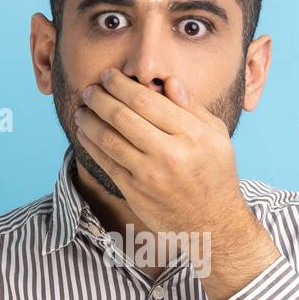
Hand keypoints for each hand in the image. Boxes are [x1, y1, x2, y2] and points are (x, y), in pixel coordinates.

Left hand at [75, 66, 279, 299]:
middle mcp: (170, 154)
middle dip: (99, 98)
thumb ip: (192, 107)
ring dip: (90, 120)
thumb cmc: (215, 174)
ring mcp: (150, 175)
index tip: (108, 75)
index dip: (121, 85)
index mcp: (192, 135)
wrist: (212, 223)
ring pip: (109, 139)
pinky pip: (106, 162)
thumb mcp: (216, 136)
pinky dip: (91, 144)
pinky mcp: (135, 192)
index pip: (147, 101)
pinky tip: (85, 133)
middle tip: (89, 90)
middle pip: (123, 117)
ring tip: (82, 109)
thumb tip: (167, 81)